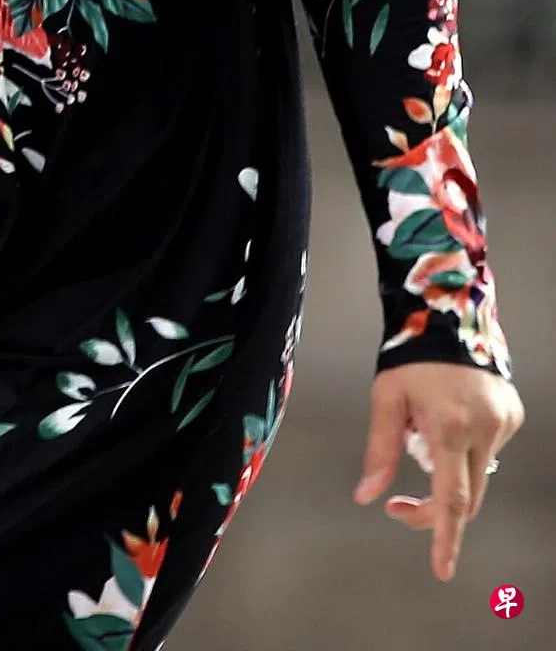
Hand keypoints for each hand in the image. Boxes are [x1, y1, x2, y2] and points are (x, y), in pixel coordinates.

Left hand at [354, 362, 523, 579]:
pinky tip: (451, 414)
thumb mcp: (386, 399)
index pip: (451, 498)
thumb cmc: (410, 355)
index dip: (445, 536)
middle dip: (435, 508)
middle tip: (402, 504)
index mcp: (448, 426)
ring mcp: (504, 422)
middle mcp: (484, 428)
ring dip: (449, 469)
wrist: (448, 312)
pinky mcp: (514, 414)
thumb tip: (366, 496)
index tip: (442, 568)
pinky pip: (488, 447)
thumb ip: (379, 451)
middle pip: (466, 496)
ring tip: (425, 428)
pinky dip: (466, 446)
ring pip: (478, 473)